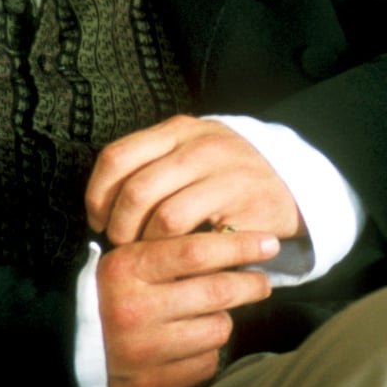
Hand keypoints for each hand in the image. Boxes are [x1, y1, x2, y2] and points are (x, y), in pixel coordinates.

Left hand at [86, 115, 302, 244]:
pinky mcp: (246, 207)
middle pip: (135, 191)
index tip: (98, 219)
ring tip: (151, 252)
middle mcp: (200, 147)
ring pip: (164, 218)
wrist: (289, 181)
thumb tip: (100, 201)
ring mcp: (225, 175)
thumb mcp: (187, 150)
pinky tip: (179, 258)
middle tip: (123, 244)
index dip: (98, 194)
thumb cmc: (222, 172)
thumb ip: (150, 163)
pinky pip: (198, 239)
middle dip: (120, 227)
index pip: (117, 157)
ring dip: (149, 245)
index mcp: (177, 129)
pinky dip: (180, 254)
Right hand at [99, 230, 277, 386]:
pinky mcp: (154, 380)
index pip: (195, 251)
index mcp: (125, 269)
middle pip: (216, 291)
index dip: (239, 245)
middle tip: (262, 280)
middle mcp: (132, 309)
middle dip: (250, 283)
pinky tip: (192, 341)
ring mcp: (143, 348)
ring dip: (224, 319)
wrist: (78, 347)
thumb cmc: (116, 295)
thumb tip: (234, 237)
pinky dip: (207, 350)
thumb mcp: (131, 262)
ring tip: (214, 313)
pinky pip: (206, 361)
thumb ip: (171, 248)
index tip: (268, 241)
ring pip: (217, 328)